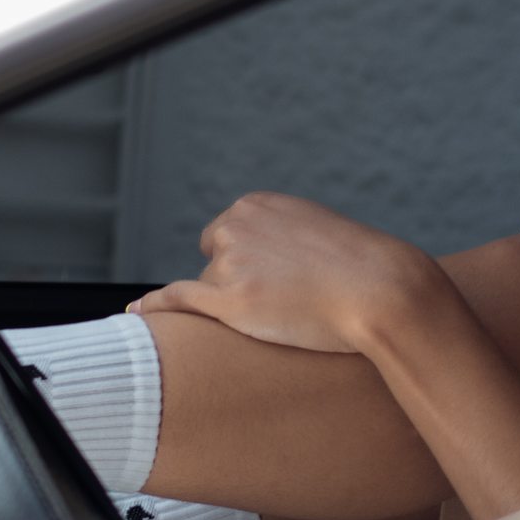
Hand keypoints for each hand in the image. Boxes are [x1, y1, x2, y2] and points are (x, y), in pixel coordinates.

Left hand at [128, 192, 436, 352]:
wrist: (384, 290)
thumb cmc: (365, 270)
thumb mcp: (320, 235)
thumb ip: (285, 239)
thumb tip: (263, 266)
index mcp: (256, 204)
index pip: (227, 237)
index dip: (249, 265)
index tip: (277, 281)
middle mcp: (235, 225)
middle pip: (215, 266)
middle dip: (239, 286)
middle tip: (289, 302)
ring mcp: (230, 264)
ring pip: (212, 293)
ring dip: (239, 308)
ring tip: (290, 314)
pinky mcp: (230, 302)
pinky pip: (177, 301)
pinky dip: (155, 307)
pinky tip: (135, 315)